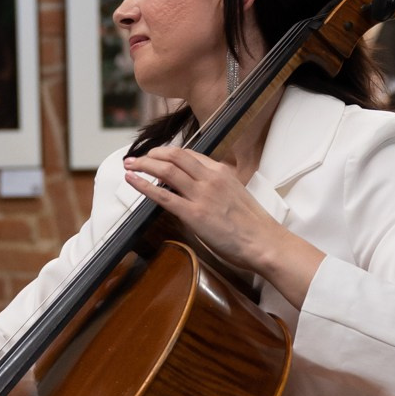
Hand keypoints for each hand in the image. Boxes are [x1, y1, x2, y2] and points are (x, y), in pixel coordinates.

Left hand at [122, 145, 324, 307]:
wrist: (264, 242)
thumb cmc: (254, 225)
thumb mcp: (237, 195)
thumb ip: (219, 188)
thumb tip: (201, 189)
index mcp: (222, 172)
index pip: (190, 154)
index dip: (169, 153)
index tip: (157, 155)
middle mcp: (210, 178)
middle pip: (175, 156)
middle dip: (152, 154)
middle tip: (137, 158)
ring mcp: (201, 195)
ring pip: (166, 169)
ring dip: (144, 164)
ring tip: (130, 165)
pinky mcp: (193, 214)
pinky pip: (163, 195)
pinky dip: (144, 185)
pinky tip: (132, 181)